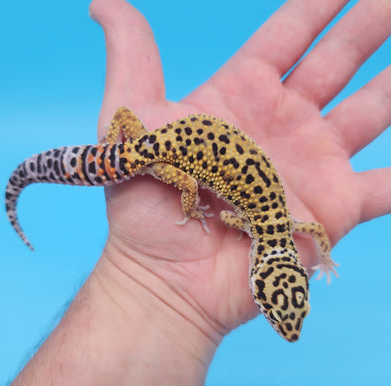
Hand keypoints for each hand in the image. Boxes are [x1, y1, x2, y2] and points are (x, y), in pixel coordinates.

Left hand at [89, 0, 390, 334]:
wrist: (167, 277)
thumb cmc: (145, 206)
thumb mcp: (132, 121)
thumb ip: (132, 57)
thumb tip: (103, 4)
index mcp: (239, 97)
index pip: (289, 35)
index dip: (319, 5)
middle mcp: (281, 125)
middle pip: (339, 61)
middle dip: (371, 26)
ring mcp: (310, 165)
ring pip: (373, 111)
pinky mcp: (331, 210)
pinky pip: (387, 186)